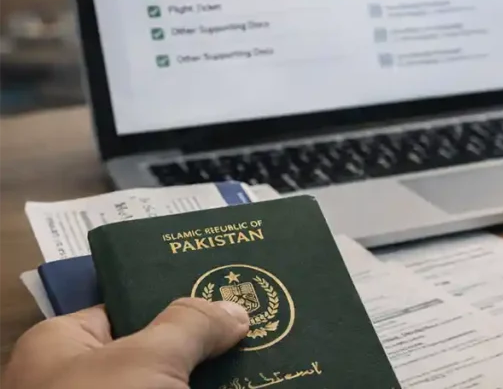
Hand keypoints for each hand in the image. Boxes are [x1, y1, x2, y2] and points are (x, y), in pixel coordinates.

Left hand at [1, 298, 249, 388]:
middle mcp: (84, 380)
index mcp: (64, 345)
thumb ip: (190, 325)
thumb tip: (232, 309)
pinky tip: (263, 386)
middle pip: (158, 349)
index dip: (179, 292)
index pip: (128, 305)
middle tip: (266, 323)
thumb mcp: (145, 360)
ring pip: (174, 387)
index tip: (233, 285)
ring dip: (219, 382)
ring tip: (276, 359)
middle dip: (209, 342)